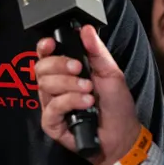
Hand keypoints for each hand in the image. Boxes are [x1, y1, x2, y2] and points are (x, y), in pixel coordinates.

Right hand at [35, 26, 141, 164]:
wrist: (122, 135)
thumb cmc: (116, 105)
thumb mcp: (111, 73)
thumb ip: (97, 51)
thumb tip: (86, 29)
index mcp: (67, 71)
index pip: (46, 55)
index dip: (44, 47)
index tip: (51, 43)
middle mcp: (56, 86)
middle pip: (41, 67)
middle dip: (60, 65)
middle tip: (79, 69)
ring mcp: (52, 105)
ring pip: (45, 86)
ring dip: (69, 85)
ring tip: (89, 91)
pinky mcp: (51, 123)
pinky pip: (52, 107)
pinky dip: (69, 102)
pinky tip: (85, 104)